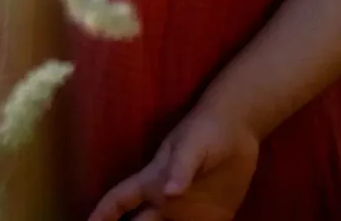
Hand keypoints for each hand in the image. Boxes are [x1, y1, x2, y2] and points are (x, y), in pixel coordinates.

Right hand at [86, 102, 259, 220]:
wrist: (238, 129)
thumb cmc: (205, 131)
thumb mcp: (192, 145)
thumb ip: (180, 168)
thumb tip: (170, 192)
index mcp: (152, 182)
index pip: (119, 200)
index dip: (102, 214)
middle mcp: (165, 202)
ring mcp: (188, 211)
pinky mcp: (214, 217)